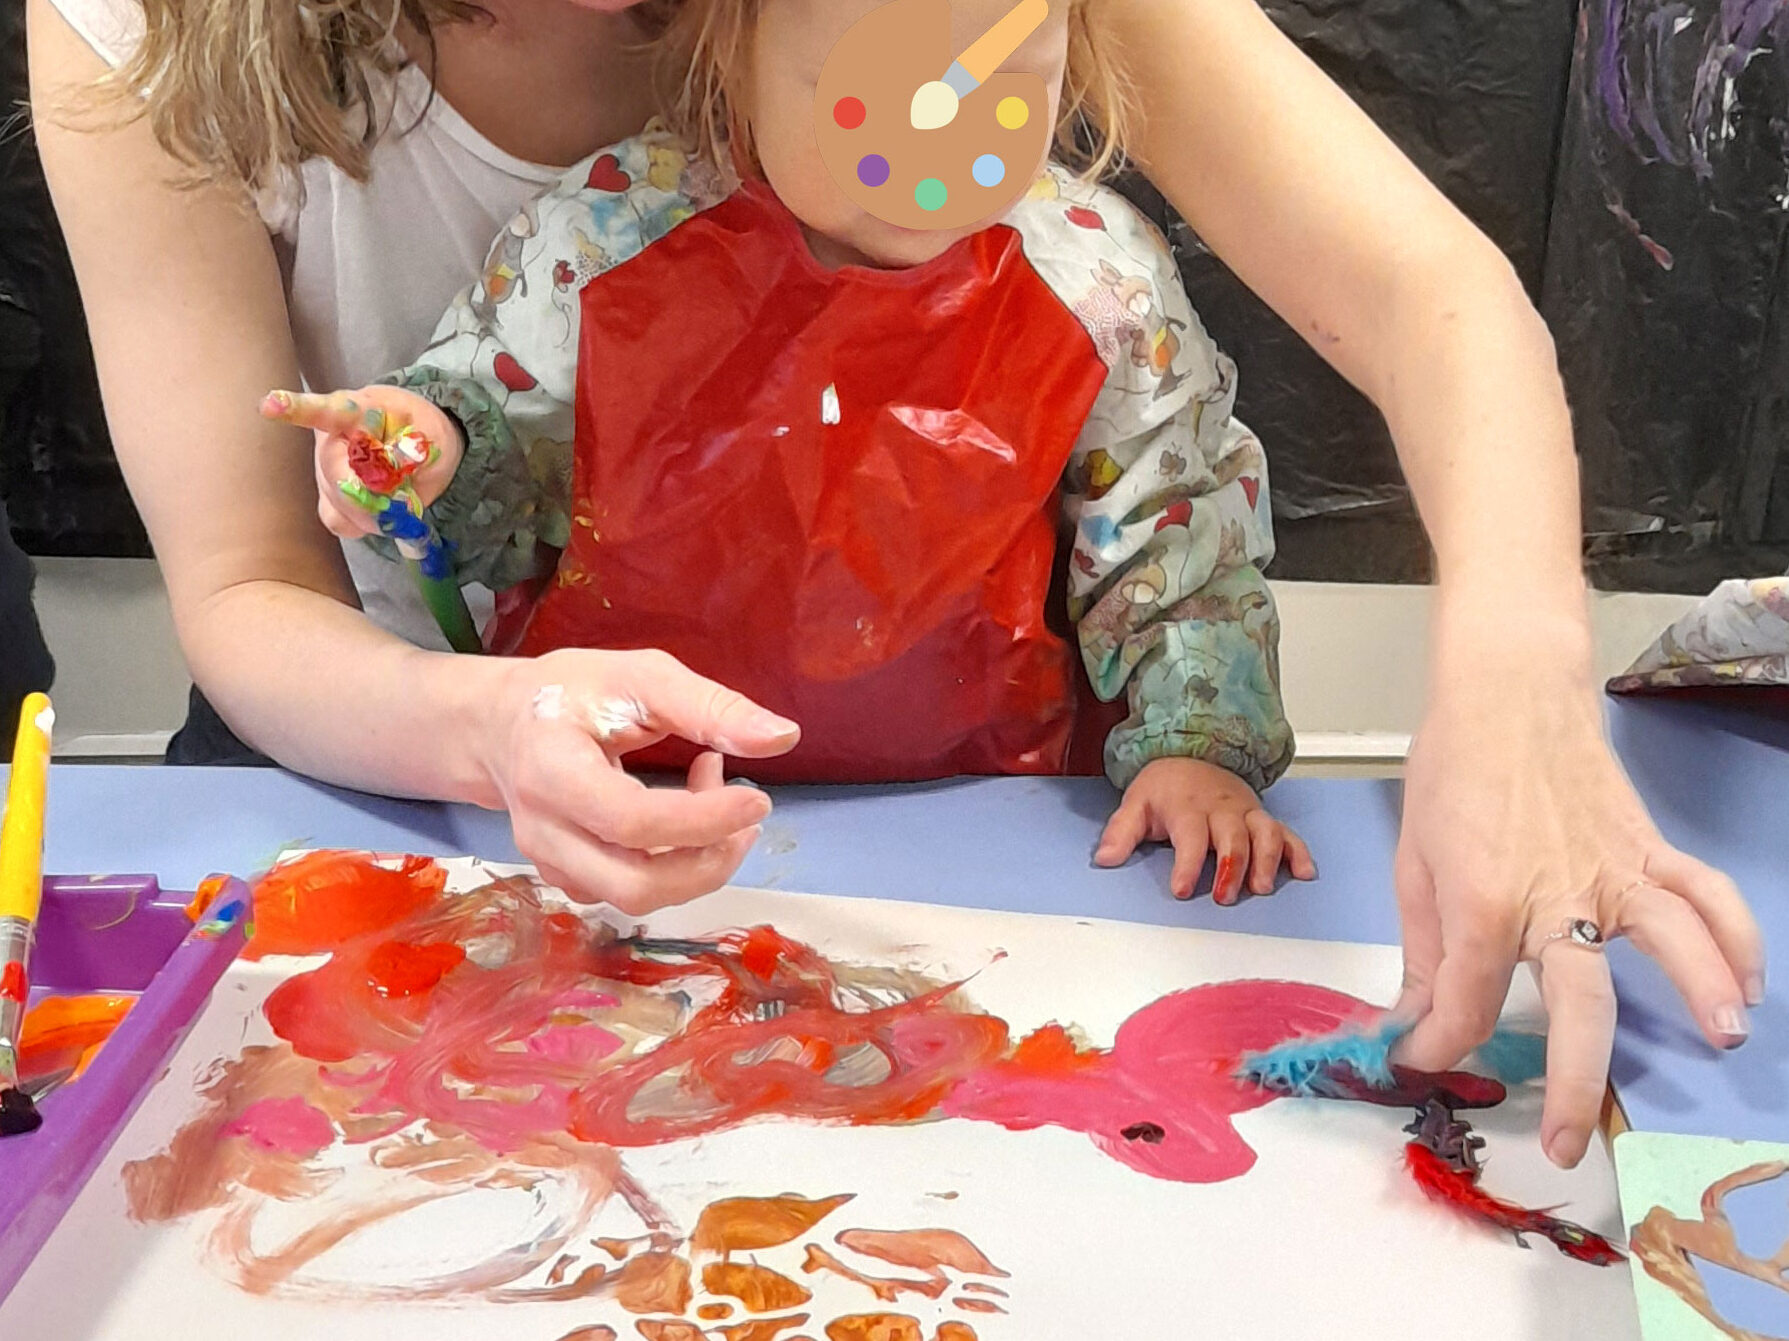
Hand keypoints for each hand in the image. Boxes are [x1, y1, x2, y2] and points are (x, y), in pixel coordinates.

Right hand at [261, 387, 462, 540]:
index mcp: (357, 411)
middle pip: (336, 477)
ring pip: (339, 504)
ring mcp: (323, 469)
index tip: (268, 406)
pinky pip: (339, 521)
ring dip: (376, 511)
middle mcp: (329, 438)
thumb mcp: (433, 436)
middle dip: (375, 497)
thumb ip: (413, 455)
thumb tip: (386, 477)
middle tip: (406, 497)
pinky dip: (366, 522)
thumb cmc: (421, 430)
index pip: (324, 410)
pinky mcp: (326, 496)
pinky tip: (380, 509)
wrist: (417, 436)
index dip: (295, 409)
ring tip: (399, 494)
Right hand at [479, 648, 801, 914]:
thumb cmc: (574, 693)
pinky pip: (628, 892)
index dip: (703, 820)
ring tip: (722, 804)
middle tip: (748, 814)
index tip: (757, 798)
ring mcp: (550, 862)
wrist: (502, 724)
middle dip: (709, 861)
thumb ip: (708, 705)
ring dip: (697, 862)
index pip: (632, 821)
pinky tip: (687, 820)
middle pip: (634, 884)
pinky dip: (673, 867)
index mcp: (552, 770)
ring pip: (635, 897)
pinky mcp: (567, 877)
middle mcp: (543, 829)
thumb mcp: (639, 676)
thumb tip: (783, 738)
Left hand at [1094, 757, 1316, 901]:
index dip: (1186, 864)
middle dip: (1231, 867)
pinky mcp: (1263, 817)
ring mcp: (1247, 812)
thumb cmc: (1165, 787)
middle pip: (1233, 837)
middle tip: (1224, 897)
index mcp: (1188, 807)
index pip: (1190, 837)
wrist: (1191, 753)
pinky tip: (1304, 873)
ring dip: (1267, 861)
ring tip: (1262, 888)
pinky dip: (1299, 852)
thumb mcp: (1135, 804)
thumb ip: (1121, 833)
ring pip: (1265, 833)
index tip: (1180, 889)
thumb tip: (1104, 859)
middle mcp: (1222, 809)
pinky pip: (1287, 833)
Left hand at [1392, 625, 1766, 1169]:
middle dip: (1571, 1084)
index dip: (1438, 1044)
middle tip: (1569, 1143)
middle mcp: (1554, 896)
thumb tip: (1418, 1020)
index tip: (1420, 1060)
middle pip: (1577, 1006)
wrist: (1504, 693)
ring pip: (1670, 942)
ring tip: (1723, 1041)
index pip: (1464, 1001)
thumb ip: (1424, 950)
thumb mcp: (1413, 863)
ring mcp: (1610, 872)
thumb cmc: (1450, 771)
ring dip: (1701, 992)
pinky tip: (1746, 980)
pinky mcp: (1646, 850)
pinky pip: (1704, 896)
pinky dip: (1734, 937)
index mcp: (1482, 903)